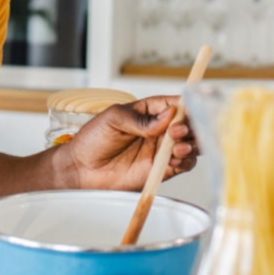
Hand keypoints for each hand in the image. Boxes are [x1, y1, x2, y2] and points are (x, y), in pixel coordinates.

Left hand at [61, 95, 199, 189]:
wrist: (81, 170)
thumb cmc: (93, 140)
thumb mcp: (113, 119)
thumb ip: (141, 119)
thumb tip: (168, 115)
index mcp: (149, 111)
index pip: (176, 104)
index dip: (189, 106)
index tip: (192, 110)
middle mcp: (159, 130)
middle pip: (189, 125)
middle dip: (190, 127)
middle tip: (178, 131)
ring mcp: (161, 150)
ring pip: (191, 144)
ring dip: (191, 144)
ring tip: (178, 146)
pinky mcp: (161, 170)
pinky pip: (183, 164)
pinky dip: (186, 161)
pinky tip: (176, 158)